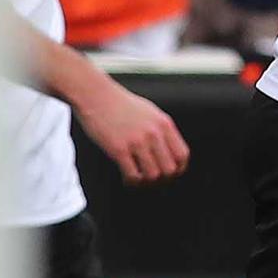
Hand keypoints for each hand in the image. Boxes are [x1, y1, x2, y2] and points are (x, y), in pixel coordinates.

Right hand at [74, 73, 189, 182]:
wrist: (95, 95)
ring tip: (138, 179)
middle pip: (169, 169)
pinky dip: (131, 181)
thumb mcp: (149, 112)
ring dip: (146, 182)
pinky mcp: (119, 149)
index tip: (170, 174)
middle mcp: (153, 133)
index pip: (182, 155)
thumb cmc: (120, 103)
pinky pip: (132, 175)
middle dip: (162, 179)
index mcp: (164, 123)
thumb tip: (168, 151)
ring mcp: (137, 141)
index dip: (178, 169)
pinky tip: (127, 178)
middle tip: (152, 180)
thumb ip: (161, 130)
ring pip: (152, 175)